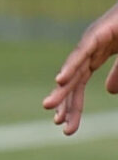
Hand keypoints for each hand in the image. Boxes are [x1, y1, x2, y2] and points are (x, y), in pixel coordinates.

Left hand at [43, 0, 117, 134]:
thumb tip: (109, 93)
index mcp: (94, 57)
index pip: (80, 86)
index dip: (73, 105)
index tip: (64, 126)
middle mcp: (87, 51)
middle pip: (73, 81)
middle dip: (65, 102)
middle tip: (57, 124)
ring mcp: (91, 41)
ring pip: (73, 68)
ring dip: (62, 88)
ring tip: (49, 106)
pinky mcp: (98, 33)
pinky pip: (82, 52)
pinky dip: (71, 65)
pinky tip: (61, 80)